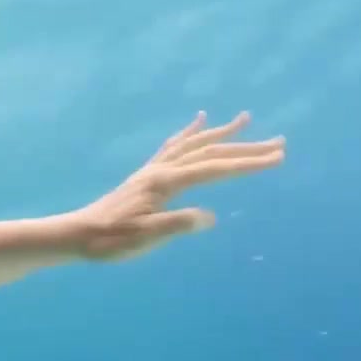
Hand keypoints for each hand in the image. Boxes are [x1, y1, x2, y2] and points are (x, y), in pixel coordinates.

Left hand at [66, 111, 284, 261]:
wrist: (80, 233)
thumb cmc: (113, 241)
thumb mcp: (146, 238)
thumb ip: (177, 225)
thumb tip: (209, 217)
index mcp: (167, 183)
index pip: (216, 169)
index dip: (249, 164)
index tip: (279, 158)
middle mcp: (162, 169)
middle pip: (211, 152)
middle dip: (247, 147)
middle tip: (280, 143)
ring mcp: (154, 168)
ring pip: (195, 144)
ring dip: (222, 133)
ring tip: (245, 119)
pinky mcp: (148, 172)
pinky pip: (174, 145)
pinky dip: (190, 132)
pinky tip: (198, 121)